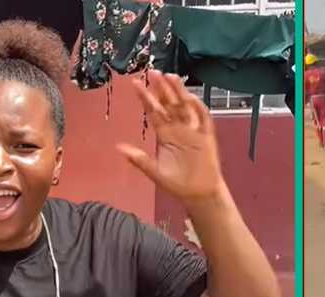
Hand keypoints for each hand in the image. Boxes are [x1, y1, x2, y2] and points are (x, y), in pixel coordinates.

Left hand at [118, 71, 226, 211]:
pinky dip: (198, 108)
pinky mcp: (207, 137)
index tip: (135, 83)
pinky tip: (190, 97)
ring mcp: (193, 131)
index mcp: (164, 134)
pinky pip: (203, 119)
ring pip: (185, 107)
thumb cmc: (177, 184)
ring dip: (178, 92)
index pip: (153, 111)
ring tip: (170, 77)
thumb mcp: (155, 172)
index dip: (145, 98)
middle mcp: (178, 128)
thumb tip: (118, 148)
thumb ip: (139, 159)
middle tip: (153, 72)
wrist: (199, 195)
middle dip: (162, 88)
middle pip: (169, 104)